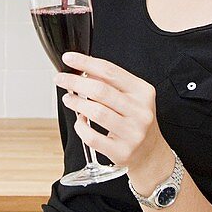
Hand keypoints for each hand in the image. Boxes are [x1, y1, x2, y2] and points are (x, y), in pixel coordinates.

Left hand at [54, 51, 170, 185]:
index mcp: (143, 92)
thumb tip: (83, 70)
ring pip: (96, 112)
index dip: (86, 62)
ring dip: (76, 103)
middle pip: (101, 90)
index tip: (69, 58)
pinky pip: (93, 137)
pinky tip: (79, 121)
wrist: (150, 152)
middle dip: (75, 82)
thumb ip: (111, 83)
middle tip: (61, 79)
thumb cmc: (135, 120)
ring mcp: (132, 133)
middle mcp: (140, 111)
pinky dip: (80, 127)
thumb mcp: (132, 97)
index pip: (110, 71)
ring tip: (68, 99)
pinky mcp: (122, 152)